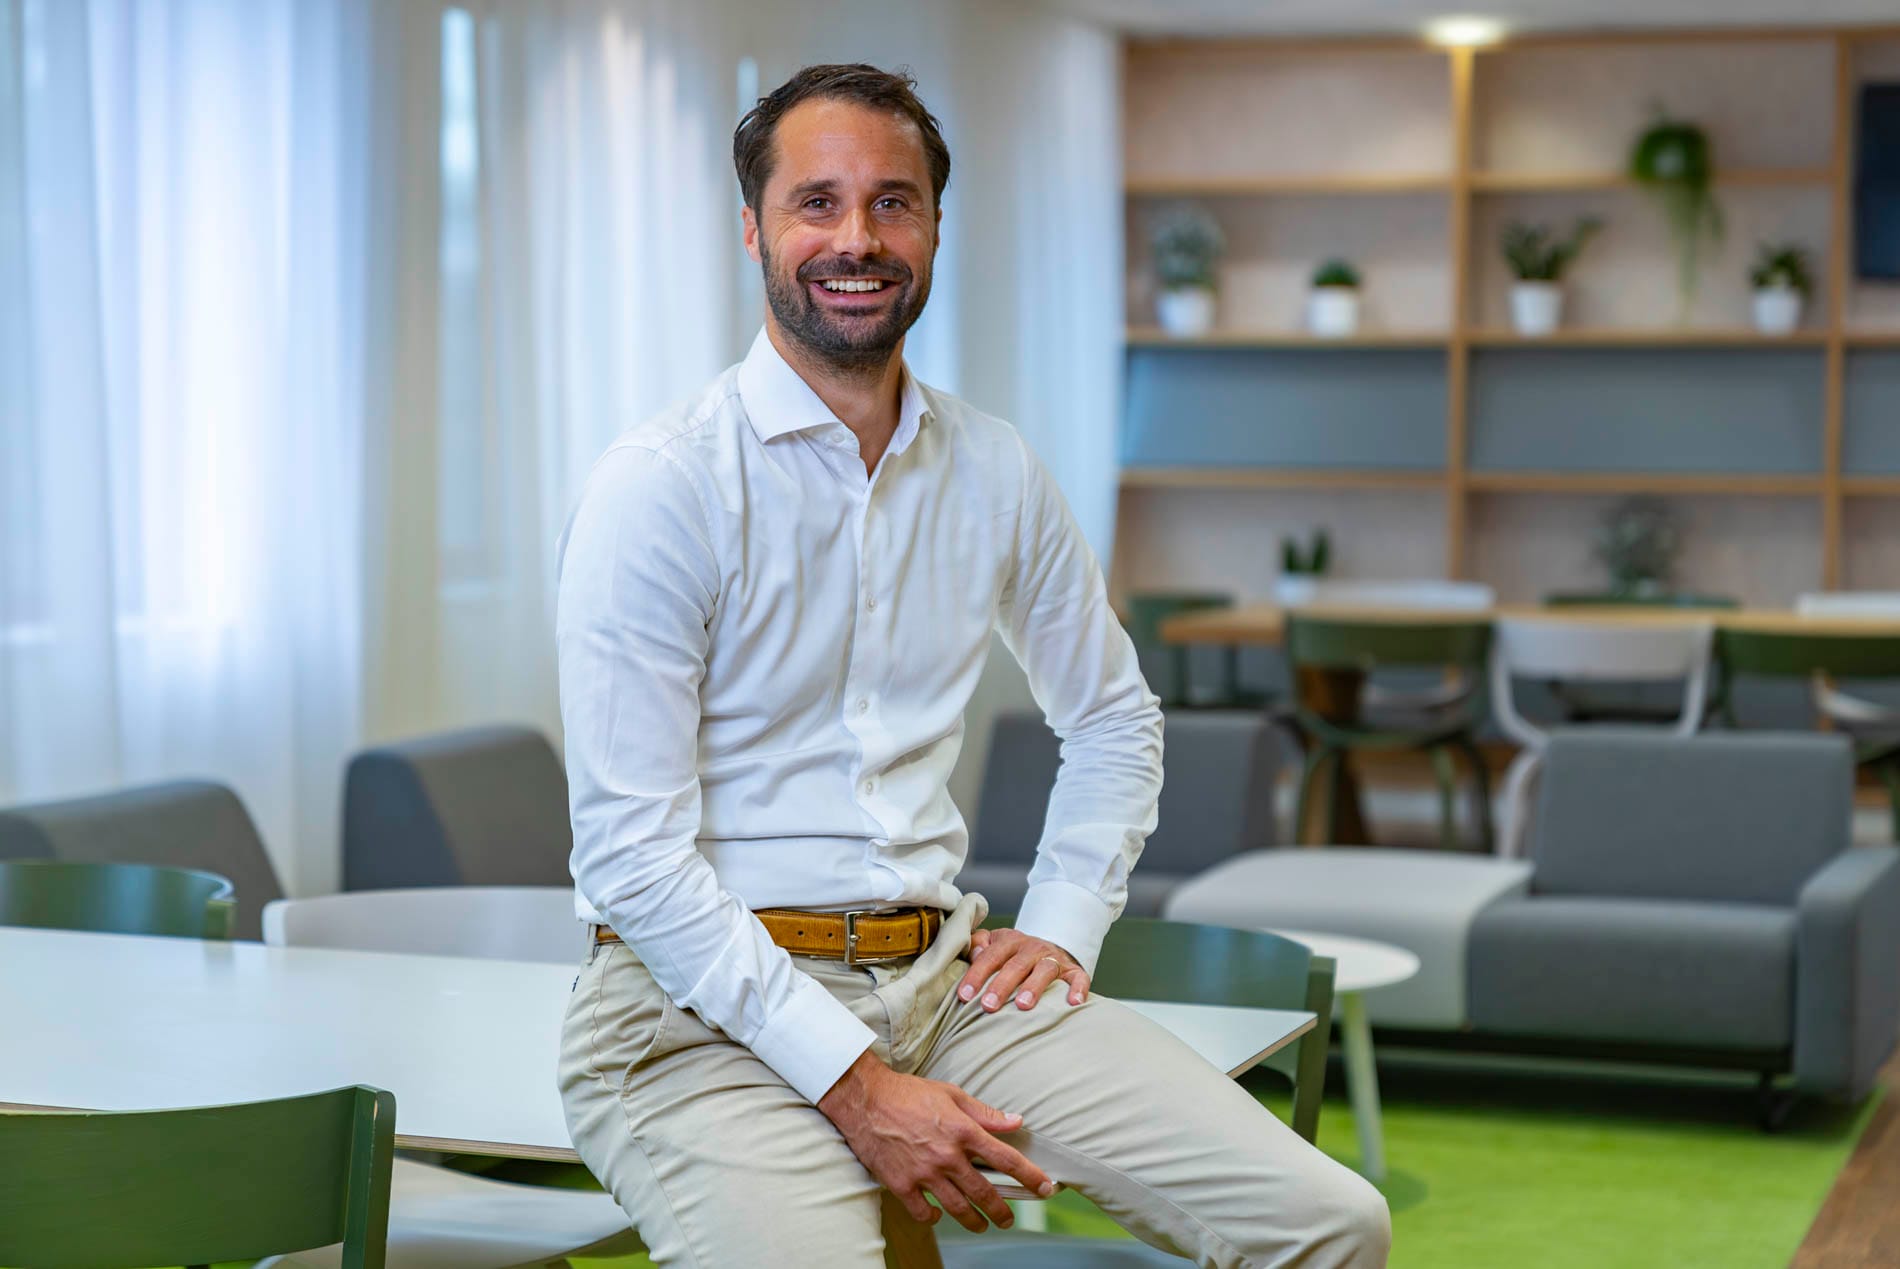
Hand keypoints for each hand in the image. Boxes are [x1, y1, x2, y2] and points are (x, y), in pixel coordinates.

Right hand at [817, 1051, 1052, 1230]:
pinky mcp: (901, 1185)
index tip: (1046, 1188)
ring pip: (958, 1208)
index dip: (1031, 1177)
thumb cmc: (907, 1093)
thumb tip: (1016, 1121)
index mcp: (964, 1131)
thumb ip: (985, 1113)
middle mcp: (948, 1156)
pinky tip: (938, 1214)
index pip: (1007, 1160)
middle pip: (985, 1193)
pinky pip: (924, 1212)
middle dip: (1002, 1211)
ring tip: (981, 1224)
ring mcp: (924, 1174)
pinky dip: (934, 1218)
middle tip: (1008, 1219)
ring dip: (974, 1221)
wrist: (865, 1099)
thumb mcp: (952, 1094)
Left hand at [957, 927, 1089, 1012]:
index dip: (977, 975)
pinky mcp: (1073, 971)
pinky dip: (1078, 989)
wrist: (1048, 949)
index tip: (965, 995)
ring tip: (1022, 1006)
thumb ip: (979, 944)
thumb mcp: (994, 943)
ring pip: (1045, 970)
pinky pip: (1078, 978)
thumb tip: (973, 952)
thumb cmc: (1013, 954)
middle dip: (1001, 985)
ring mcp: (1054, 958)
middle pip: (1016, 965)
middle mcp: (1032, 947)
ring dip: (1033, 987)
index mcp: (1009, 940)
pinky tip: (1073, 1004)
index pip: (990, 956)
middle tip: (989, 1005)